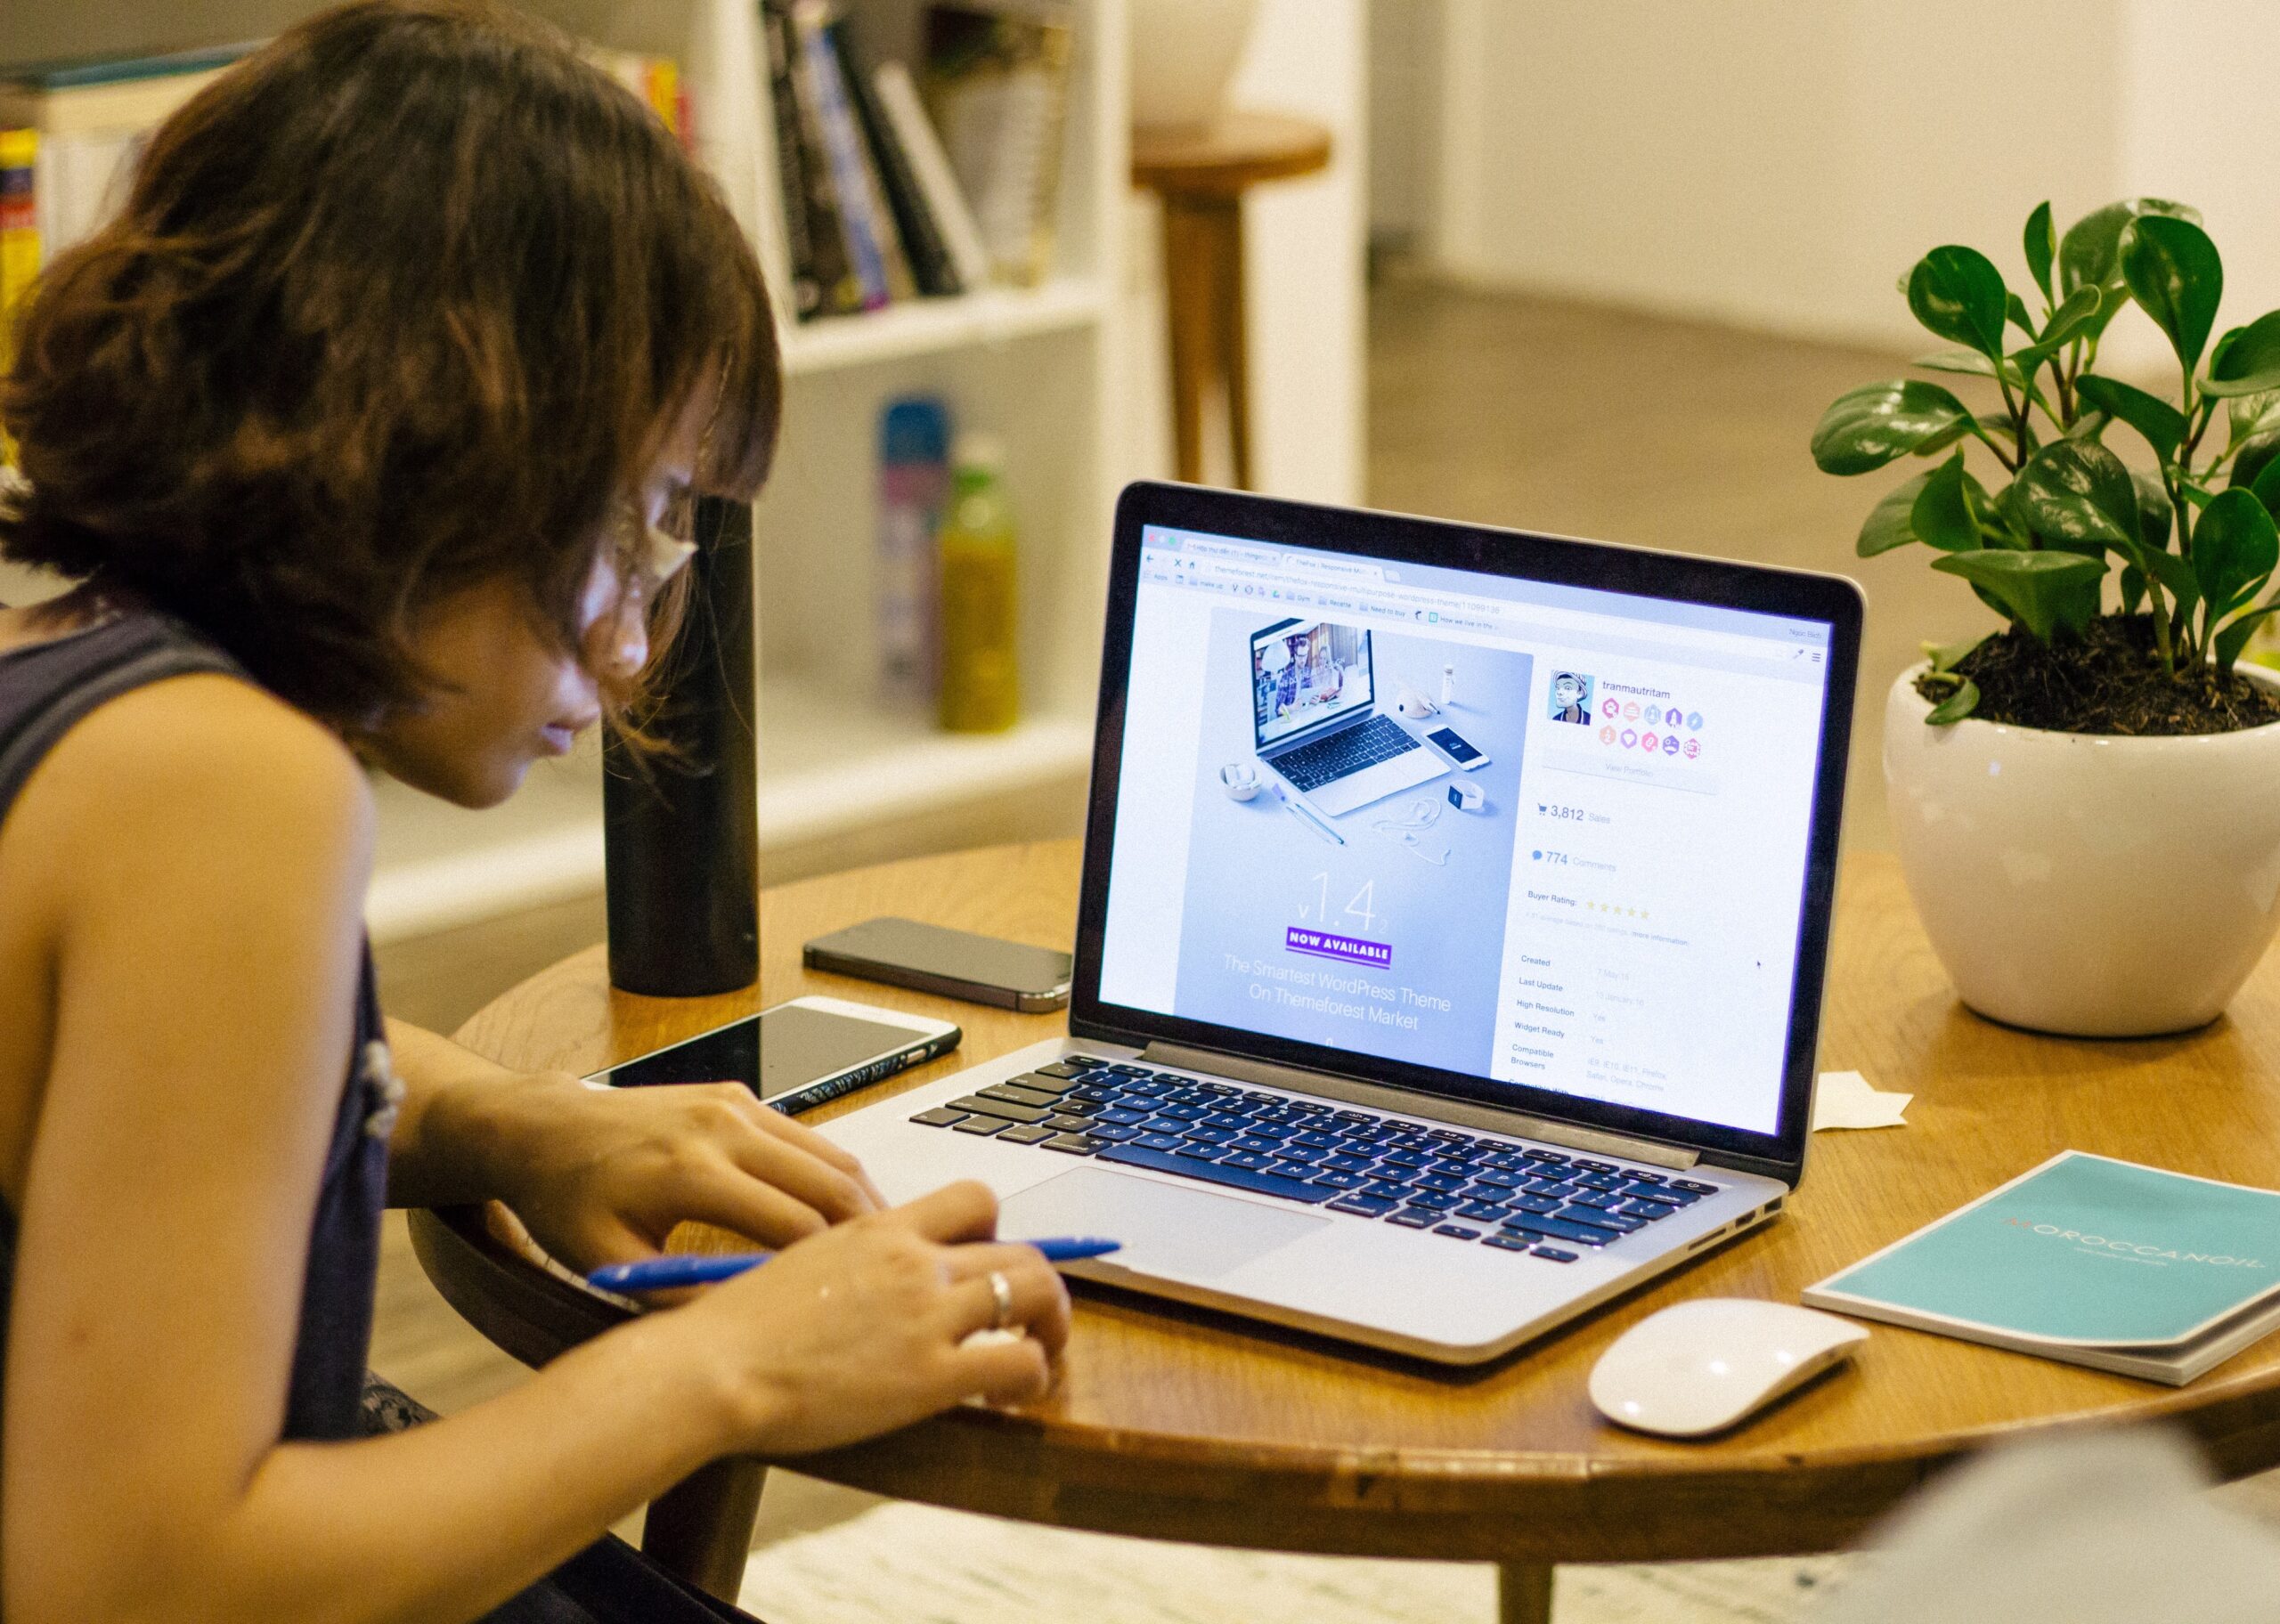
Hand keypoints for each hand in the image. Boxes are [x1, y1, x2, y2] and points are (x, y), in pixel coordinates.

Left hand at [482, 1076, 886, 1274]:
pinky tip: (840, 1212)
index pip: (795, 1226)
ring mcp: (735, 1105)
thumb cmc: (569, 1201)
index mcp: (691, 1173)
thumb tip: (749, 1328)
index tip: (857, 1305)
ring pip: (830, 1154)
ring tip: (883, 1249)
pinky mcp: (738, 1095)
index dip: (833, 1271)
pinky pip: (805, 1138)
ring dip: (862, 1200)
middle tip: (899, 1277)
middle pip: (830, 1184)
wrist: (545, 1129)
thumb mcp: (610, 1264)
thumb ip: (680, 1296)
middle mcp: (723, 1129)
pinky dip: (832, 1175)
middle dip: (870, 1233)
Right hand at [675, 1180, 1072, 1455]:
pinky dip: (1033, 1377)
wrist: (712, 1367)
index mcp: (880, 1229)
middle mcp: (914, 1261)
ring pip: (1036, 1292)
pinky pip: (1020, 1361)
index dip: (997, 1230)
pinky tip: (1009, 1399)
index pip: (973, 1198)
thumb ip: (846, 1262)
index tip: (990, 1261)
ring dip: (1052, 1326)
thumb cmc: (733, 1328)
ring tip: (1039, 1356)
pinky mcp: (931, 1374)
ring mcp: (928, 1314)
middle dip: (1039, 1286)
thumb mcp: (797, 1264)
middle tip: (1030, 1321)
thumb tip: (860, 1282)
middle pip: (1019, 1249)